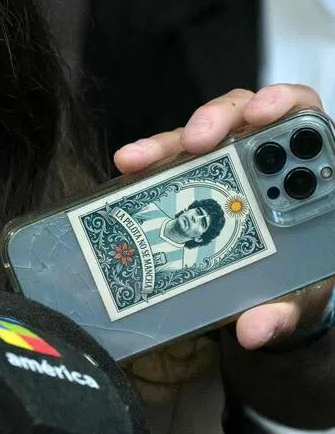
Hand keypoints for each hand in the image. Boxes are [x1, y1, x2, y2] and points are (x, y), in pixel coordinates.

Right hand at [114, 84, 331, 346]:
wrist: (266, 295)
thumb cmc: (294, 283)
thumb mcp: (297, 298)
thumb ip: (283, 312)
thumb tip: (255, 329)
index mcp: (306, 173)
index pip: (301, 116)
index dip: (283, 104)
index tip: (262, 116)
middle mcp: (262, 157)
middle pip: (242, 113)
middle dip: (216, 119)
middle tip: (196, 141)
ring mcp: (219, 164)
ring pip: (197, 134)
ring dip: (168, 142)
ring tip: (139, 159)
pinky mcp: (185, 177)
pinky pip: (165, 160)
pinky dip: (146, 163)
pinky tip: (127, 169)